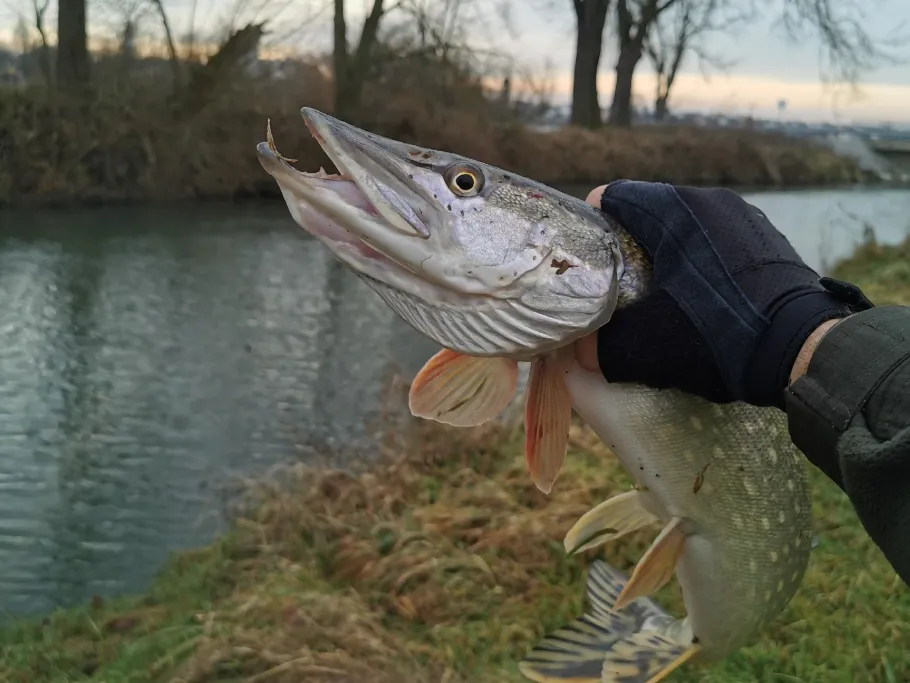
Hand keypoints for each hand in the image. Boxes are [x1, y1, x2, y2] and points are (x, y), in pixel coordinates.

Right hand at [573, 181, 872, 407]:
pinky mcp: (769, 239)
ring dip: (667, 255)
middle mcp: (709, 200)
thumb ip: (601, 347)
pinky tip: (703, 300)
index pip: (612, 196)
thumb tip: (580, 351)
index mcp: (673, 209)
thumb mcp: (645, 348)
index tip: (586, 260)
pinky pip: (718, 242)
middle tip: (616, 285)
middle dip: (628, 245)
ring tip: (660, 296)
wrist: (803, 350)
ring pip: (686, 227)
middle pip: (649, 212)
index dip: (592, 226)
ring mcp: (744, 217)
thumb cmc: (715, 336)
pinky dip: (701, 264)